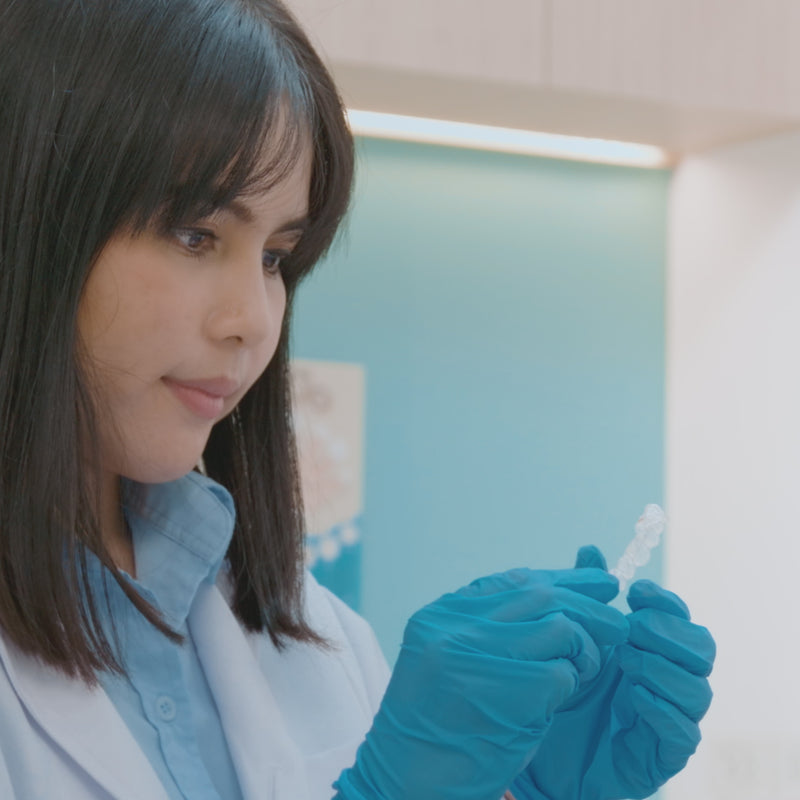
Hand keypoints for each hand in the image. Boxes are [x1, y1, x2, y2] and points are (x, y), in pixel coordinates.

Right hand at [334, 565, 628, 799]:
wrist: (407, 784)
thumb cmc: (437, 729)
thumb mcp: (452, 662)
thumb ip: (493, 627)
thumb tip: (557, 594)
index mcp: (441, 614)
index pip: (512, 580)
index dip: (559, 579)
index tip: (593, 581)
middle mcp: (454, 625)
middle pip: (541, 595)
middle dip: (588, 604)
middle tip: (617, 620)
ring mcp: (476, 654)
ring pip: (560, 627)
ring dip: (584, 649)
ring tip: (585, 670)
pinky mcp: (506, 690)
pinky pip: (563, 672)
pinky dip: (571, 684)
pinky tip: (562, 699)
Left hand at [511, 547, 715, 799]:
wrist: (546, 750)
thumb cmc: (568, 688)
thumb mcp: (574, 637)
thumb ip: (586, 595)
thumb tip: (590, 549)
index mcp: (653, 648)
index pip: (680, 618)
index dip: (664, 602)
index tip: (634, 592)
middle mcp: (670, 680)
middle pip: (701, 649)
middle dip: (667, 632)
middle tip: (631, 628)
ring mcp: (671, 717)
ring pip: (698, 689)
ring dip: (661, 668)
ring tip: (624, 661)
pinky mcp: (663, 755)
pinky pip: (684, 733)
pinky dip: (662, 709)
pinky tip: (633, 697)